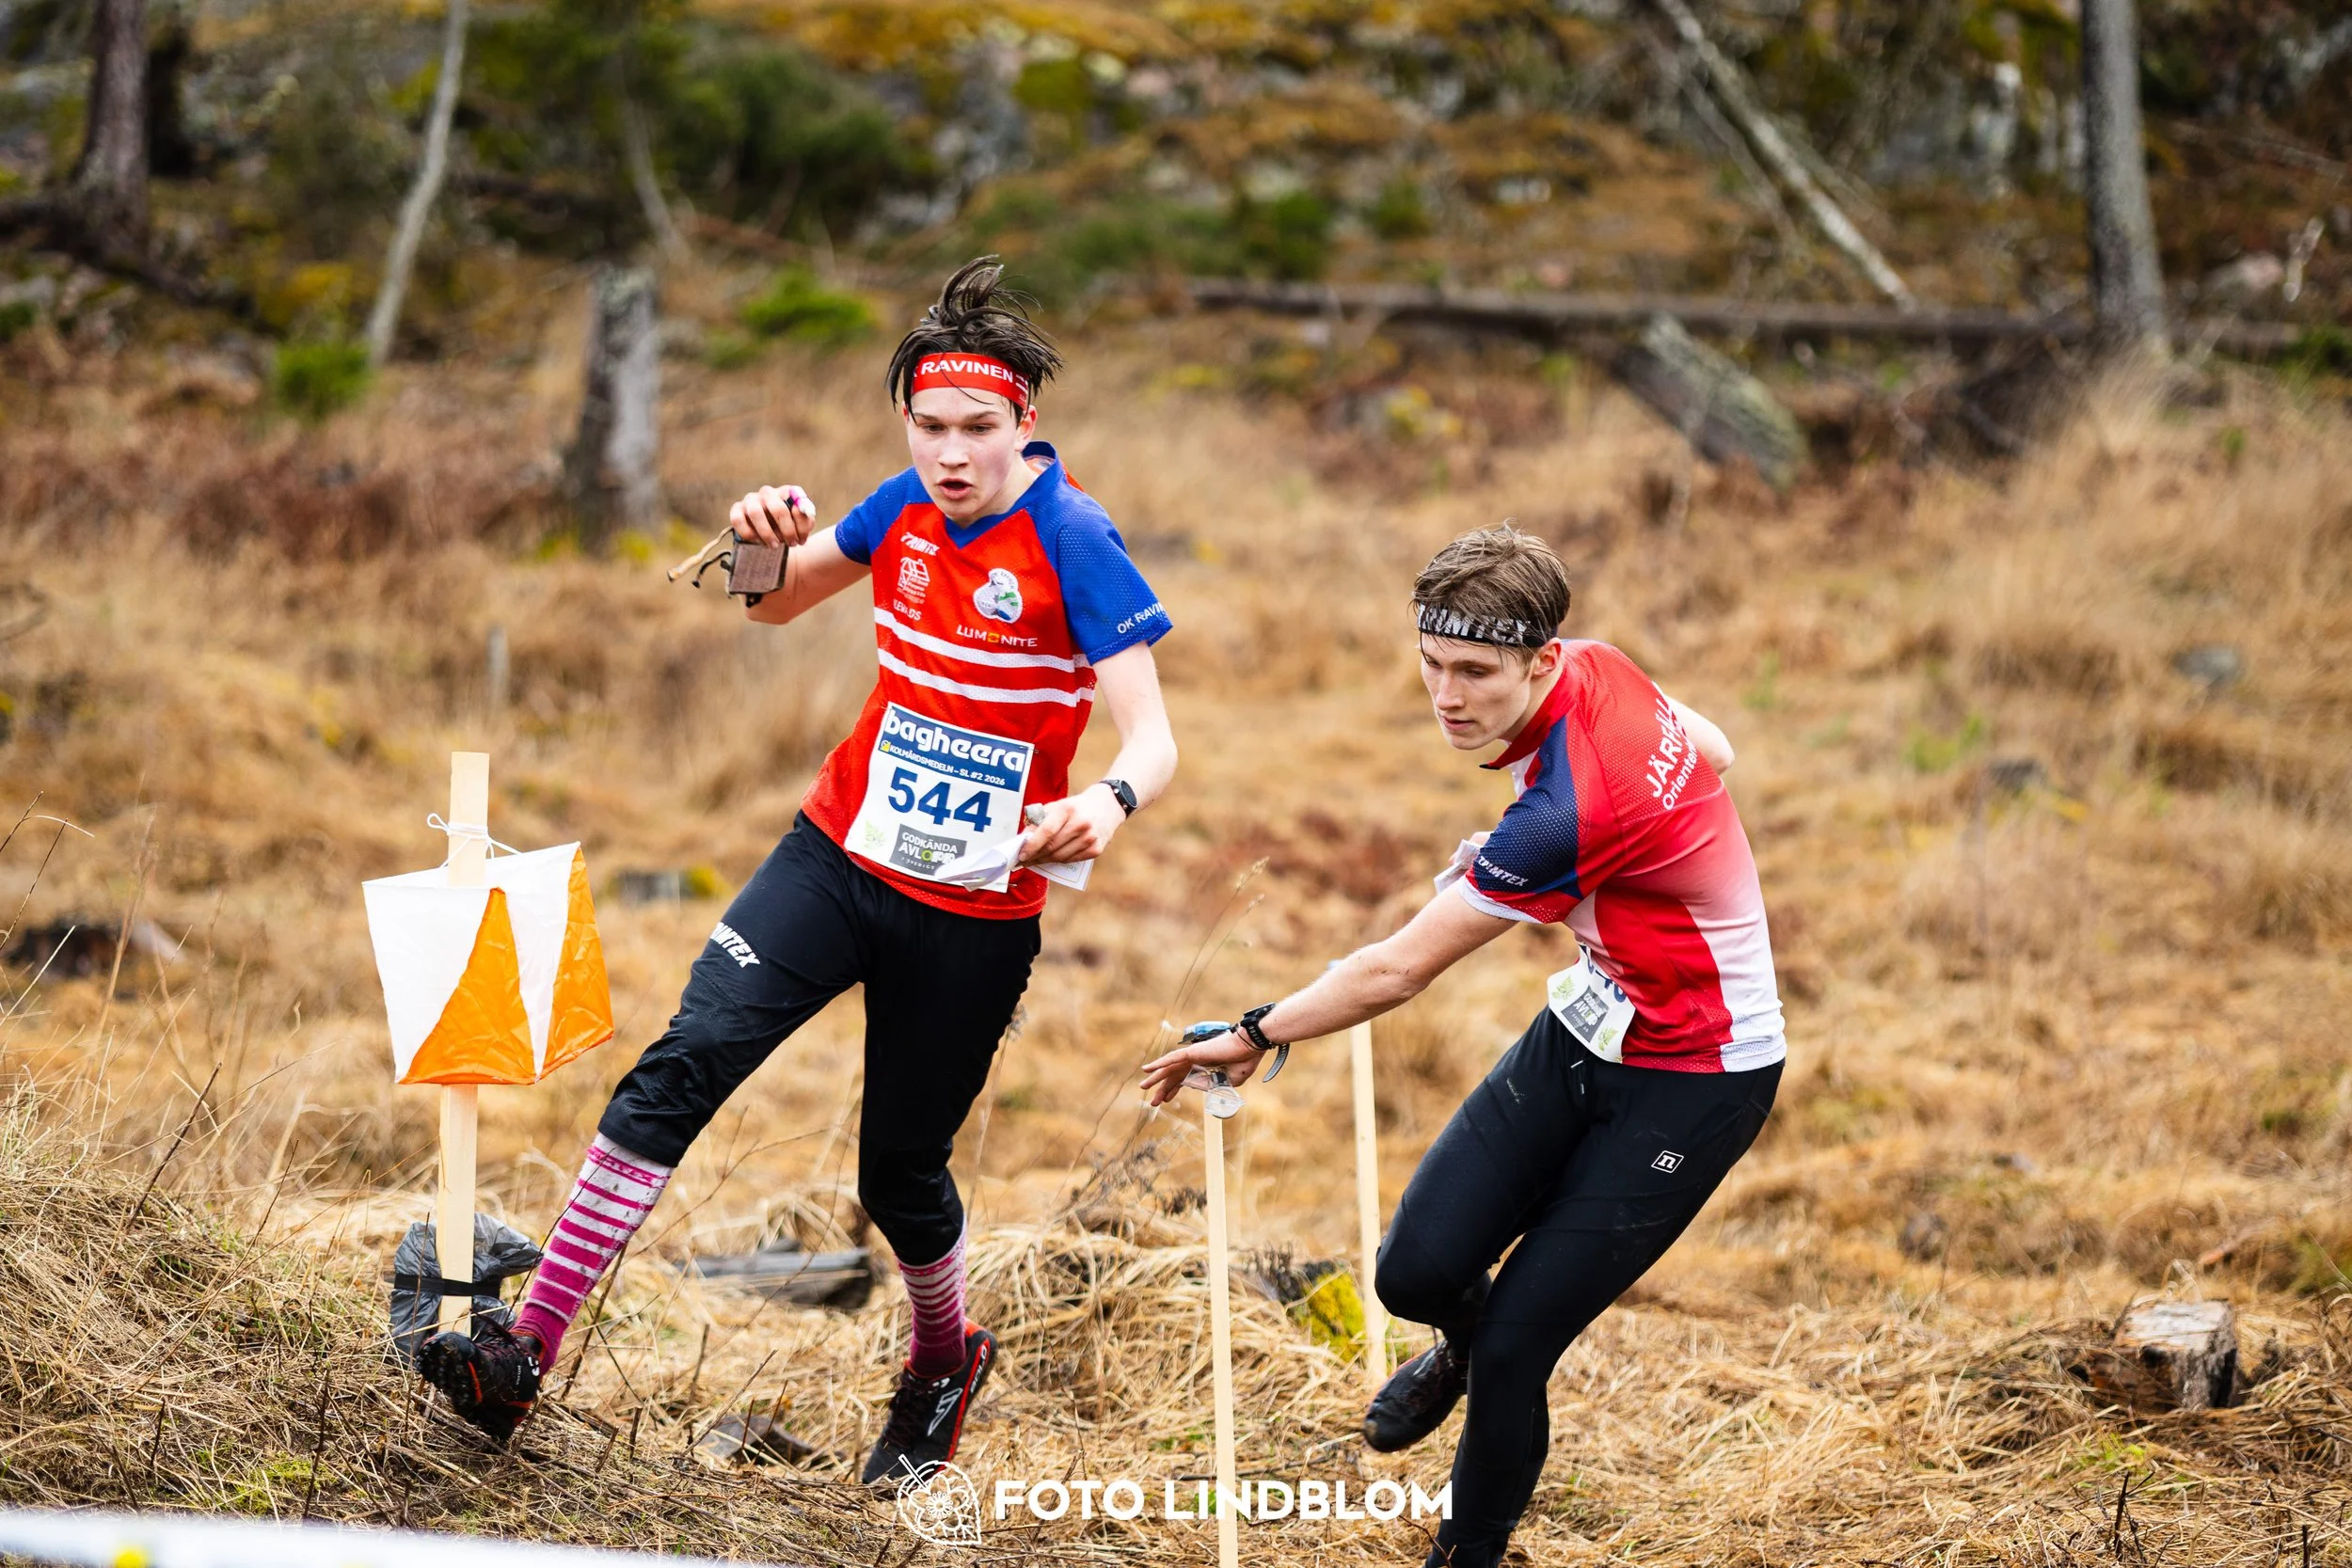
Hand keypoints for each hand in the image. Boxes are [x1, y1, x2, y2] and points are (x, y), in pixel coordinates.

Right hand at [729, 485, 815, 548]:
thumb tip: (798, 510)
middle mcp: (768, 493)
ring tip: (775, 546)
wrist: (771, 536)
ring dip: (767, 533)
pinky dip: (748, 534)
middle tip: (791, 544)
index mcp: (786, 492)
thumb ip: (806, 518)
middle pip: (778, 509)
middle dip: (787, 531)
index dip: (801, 523)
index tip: (802, 540)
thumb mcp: (802, 526)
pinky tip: (758, 541)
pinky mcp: (736, 509)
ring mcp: (751, 499)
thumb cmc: (788, 528)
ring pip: (755, 513)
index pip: (796, 501)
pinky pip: (737, 519)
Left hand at [1018, 784, 1125, 865]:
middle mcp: (1081, 824)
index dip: (1032, 845)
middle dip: (1035, 856)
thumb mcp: (1058, 806)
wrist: (1108, 805)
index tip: (1020, 854)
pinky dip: (1059, 861)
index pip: (1046, 831)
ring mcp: (1090, 838)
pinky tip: (1051, 859)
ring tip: (1034, 860)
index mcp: (1068, 809)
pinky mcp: (1096, 849)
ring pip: (1060, 857)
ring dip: (1045, 861)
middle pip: (1052, 847)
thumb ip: (1039, 820)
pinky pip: (1071, 860)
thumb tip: (1023, 839)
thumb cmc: (1077, 807)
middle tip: (1023, 860)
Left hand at [1140, 1029, 1264, 1107]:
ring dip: (1156, 1078)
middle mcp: (1196, 1060)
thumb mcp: (1229, 1080)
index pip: (1183, 1080)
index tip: (1166, 1100)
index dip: (1174, 1090)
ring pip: (1169, 1069)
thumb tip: (1203, 1088)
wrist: (1251, 1047)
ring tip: (1143, 1086)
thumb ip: (1216, 1084)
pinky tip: (1147, 1069)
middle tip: (1153, 1102)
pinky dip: (1159, 1063)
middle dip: (1163, 1089)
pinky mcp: (1192, 1053)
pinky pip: (1172, 1059)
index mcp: (1205, 1067)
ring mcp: (1193, 1055)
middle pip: (1174, 1076)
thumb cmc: (1244, 1060)